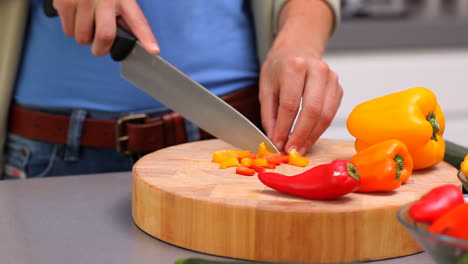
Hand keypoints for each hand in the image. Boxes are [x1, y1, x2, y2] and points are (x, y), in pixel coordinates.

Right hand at [52, 0, 158, 55]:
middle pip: (105, 36)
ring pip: (83, 38)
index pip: (137, 20)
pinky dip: (72, 29)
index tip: (153, 50)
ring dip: (85, 38)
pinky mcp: (64, 2)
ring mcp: (83, 1)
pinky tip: (76, 16)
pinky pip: (68, 31)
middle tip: (100, 47)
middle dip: (101, 49)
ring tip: (86, 23)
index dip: (146, 37)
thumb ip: (125, 13)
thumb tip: (130, 35)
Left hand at [259, 0, 341, 154]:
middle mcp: (317, 70)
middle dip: (301, 135)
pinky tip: (308, 137)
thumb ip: (270, 115)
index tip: (278, 145)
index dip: (284, 128)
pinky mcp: (338, 88)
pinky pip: (331, 114)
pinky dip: (319, 129)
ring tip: (300, 148)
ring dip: (312, 136)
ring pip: (325, 115)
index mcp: (294, 66)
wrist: (298, 48)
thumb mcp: (266, 87)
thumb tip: (275, 140)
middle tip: (292, 151)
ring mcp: (331, 78)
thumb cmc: (280, 68)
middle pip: (312, 111)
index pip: (290, 105)